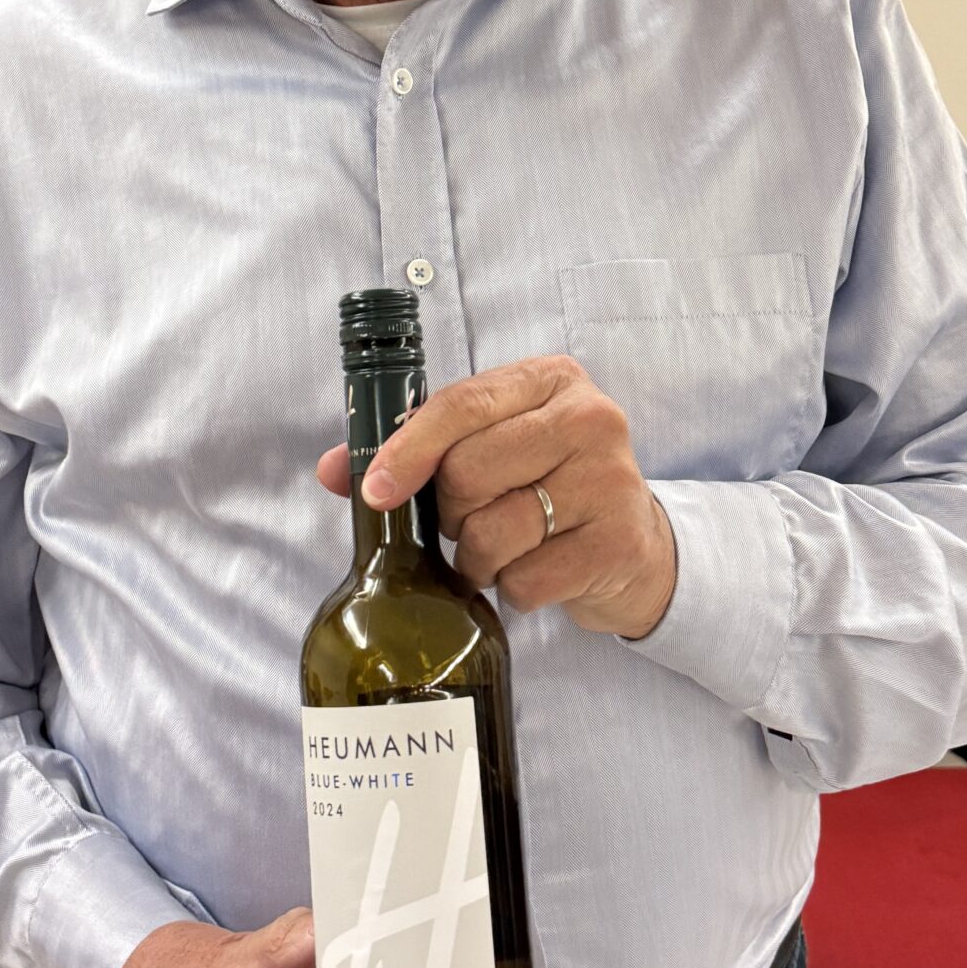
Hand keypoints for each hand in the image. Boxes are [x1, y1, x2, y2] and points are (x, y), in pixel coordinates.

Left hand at [316, 353, 676, 640]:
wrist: (635, 545)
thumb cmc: (547, 486)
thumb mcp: (490, 449)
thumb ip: (415, 450)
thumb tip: (331, 469)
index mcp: (550, 379)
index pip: (460, 404)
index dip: (408, 451)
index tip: (376, 491)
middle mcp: (590, 418)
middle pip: (468, 471)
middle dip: (451, 512)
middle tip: (469, 520)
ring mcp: (611, 480)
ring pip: (493, 531)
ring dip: (478, 556)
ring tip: (502, 549)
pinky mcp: (618, 542)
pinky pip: (526, 579)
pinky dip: (514, 588)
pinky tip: (537, 571)